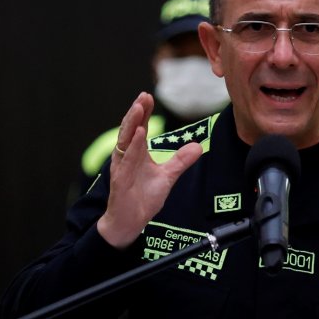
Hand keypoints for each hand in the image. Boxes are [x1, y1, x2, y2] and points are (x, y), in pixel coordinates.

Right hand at [96, 92, 201, 248]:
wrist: (129, 222)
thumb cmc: (142, 198)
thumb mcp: (167, 177)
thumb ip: (180, 161)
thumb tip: (197, 146)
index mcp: (135, 153)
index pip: (138, 127)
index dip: (143, 112)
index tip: (149, 96)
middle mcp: (126, 156)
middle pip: (130, 129)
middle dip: (136, 111)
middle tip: (144, 96)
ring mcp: (122, 167)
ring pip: (125, 141)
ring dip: (132, 123)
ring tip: (139, 107)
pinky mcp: (120, 180)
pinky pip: (127, 160)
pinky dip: (133, 146)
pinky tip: (140, 134)